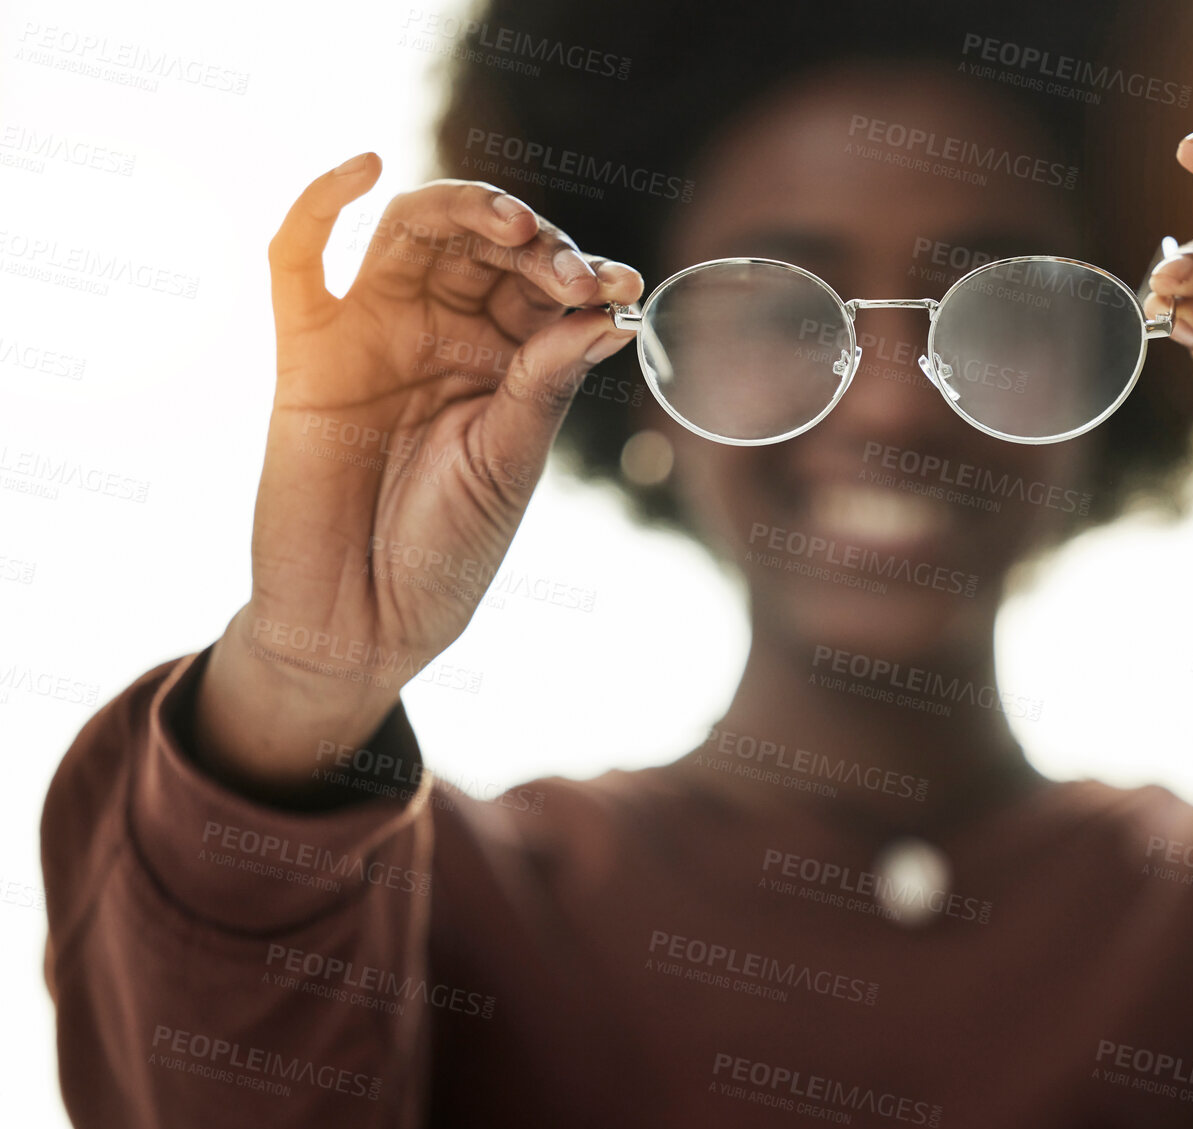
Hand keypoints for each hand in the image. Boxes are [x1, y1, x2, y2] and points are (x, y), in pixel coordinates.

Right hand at [196, 154, 642, 793]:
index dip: (581, 273)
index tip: (623, 288)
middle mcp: (440, 332)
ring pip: (410, 232)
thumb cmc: (449, 549)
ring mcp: (372, 333)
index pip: (541, 283)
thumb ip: (547, 381)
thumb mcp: (511, 460)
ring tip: (511, 225)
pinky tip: (366, 168)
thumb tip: (616, 313)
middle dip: (531, 242)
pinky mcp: (305, 350)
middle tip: (566, 269)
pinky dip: (320, 202)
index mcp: (503, 358)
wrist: (366, 624)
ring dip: (460, 210)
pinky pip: (297, 257)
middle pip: (481, 243)